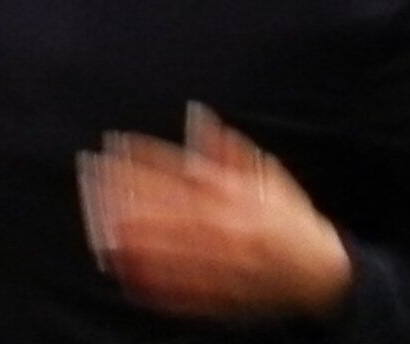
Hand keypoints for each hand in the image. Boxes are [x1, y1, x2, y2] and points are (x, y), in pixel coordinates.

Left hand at [79, 104, 352, 319]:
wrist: (317, 272)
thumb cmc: (286, 219)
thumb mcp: (264, 176)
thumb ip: (225, 149)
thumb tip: (196, 115)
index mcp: (233, 198)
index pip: (178, 172)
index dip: (143, 157)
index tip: (113, 144)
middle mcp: (222, 230)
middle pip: (162, 208)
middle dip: (124, 191)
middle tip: (91, 174)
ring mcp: (215, 265)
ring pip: (162, 249)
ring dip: (126, 233)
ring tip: (96, 220)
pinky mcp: (213, 293)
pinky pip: (173, 288)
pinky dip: (145, 277)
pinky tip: (120, 265)